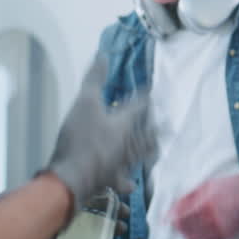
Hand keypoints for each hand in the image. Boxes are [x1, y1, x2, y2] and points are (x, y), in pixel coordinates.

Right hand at [44, 53, 157, 215]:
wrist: (71, 177)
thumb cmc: (80, 137)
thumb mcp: (84, 102)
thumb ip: (94, 79)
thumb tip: (104, 55)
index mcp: (124, 124)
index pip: (139, 107)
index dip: (145, 97)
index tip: (153, 91)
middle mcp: (128, 145)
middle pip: (146, 135)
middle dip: (155, 128)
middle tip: (167, 124)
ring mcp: (121, 165)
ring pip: (140, 157)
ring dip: (148, 151)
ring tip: (156, 148)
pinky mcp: (110, 181)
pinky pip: (123, 182)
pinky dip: (128, 182)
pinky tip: (131, 184)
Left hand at [169, 170, 238, 238]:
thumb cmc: (227, 186)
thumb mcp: (205, 186)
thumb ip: (186, 199)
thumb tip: (170, 211)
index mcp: (205, 204)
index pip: (180, 218)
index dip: (170, 220)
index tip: (165, 221)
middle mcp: (212, 219)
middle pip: (186, 230)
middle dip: (178, 227)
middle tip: (176, 223)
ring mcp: (220, 228)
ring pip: (195, 238)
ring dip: (187, 233)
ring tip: (188, 226)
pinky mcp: (227, 235)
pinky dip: (200, 237)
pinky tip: (200, 230)